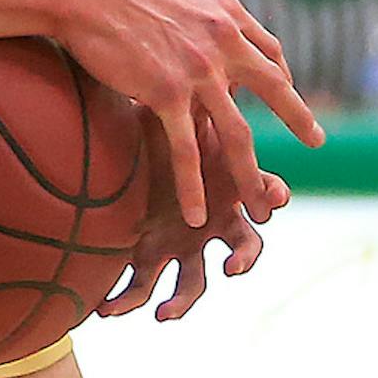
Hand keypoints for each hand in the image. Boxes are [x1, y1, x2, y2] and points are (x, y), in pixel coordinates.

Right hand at [48, 0, 322, 227]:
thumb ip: (201, 15)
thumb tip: (203, 27)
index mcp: (227, 13)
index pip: (269, 51)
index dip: (282, 76)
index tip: (287, 92)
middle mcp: (223, 41)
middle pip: (274, 88)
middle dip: (298, 118)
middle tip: (317, 141)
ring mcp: (199, 70)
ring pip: (237, 132)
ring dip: (250, 173)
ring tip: (260, 203)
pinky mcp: (166, 92)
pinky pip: (187, 148)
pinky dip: (193, 186)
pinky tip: (198, 215)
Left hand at [99, 108, 285, 322]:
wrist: (125, 146)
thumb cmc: (157, 121)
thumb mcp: (176, 110)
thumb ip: (199, 98)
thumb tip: (222, 63)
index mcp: (226, 187)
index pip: (261, 193)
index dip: (271, 195)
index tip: (275, 198)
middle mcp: (213, 221)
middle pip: (242, 245)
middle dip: (243, 259)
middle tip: (234, 268)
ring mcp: (184, 243)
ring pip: (193, 282)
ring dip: (181, 301)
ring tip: (165, 315)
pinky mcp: (151, 255)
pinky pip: (140, 286)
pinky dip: (124, 300)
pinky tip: (102, 311)